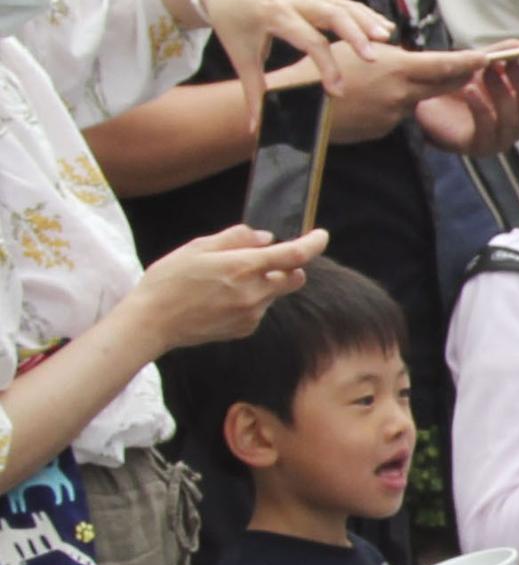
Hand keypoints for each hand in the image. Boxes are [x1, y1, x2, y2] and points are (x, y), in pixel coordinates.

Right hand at [118, 223, 328, 354]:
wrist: (151, 322)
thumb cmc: (169, 280)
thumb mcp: (197, 248)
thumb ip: (236, 238)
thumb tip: (266, 238)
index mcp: (242, 268)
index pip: (294, 255)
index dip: (313, 243)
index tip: (321, 235)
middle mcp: (253, 293)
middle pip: (294, 277)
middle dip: (288, 266)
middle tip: (262, 260)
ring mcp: (251, 314)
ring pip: (274, 293)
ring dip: (263, 283)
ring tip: (223, 282)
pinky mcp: (245, 329)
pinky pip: (259, 309)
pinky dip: (250, 300)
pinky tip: (219, 300)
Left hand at [196, 0, 390, 142]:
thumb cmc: (234, 22)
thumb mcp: (241, 56)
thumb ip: (253, 92)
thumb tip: (254, 129)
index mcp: (274, 16)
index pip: (309, 40)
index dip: (327, 66)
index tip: (338, 91)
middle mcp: (295, 1)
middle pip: (333, 14)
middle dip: (356, 35)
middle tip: (374, 58)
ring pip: (344, 6)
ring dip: (367, 22)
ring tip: (387, 39)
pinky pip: (346, 3)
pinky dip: (366, 14)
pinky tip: (384, 27)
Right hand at [316, 41, 518, 140]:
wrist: (295, 106)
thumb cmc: (321, 68)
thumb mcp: (358, 50)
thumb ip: (392, 57)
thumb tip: (410, 60)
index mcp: (398, 69)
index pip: (444, 65)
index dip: (468, 62)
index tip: (485, 57)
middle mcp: (402, 94)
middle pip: (440, 85)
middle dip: (456, 77)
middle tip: (470, 69)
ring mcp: (393, 115)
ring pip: (415, 99)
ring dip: (413, 90)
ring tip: (382, 80)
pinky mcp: (383, 130)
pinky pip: (395, 114)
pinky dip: (390, 105)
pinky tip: (366, 99)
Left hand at [414, 54, 518, 157]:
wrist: (428, 107)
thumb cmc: (458, 87)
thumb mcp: (482, 65)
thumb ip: (505, 53)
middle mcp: (518, 125)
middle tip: (509, 61)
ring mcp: (501, 138)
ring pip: (512, 119)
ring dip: (501, 92)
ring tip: (486, 71)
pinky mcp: (480, 146)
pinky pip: (486, 127)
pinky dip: (480, 106)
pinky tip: (470, 90)